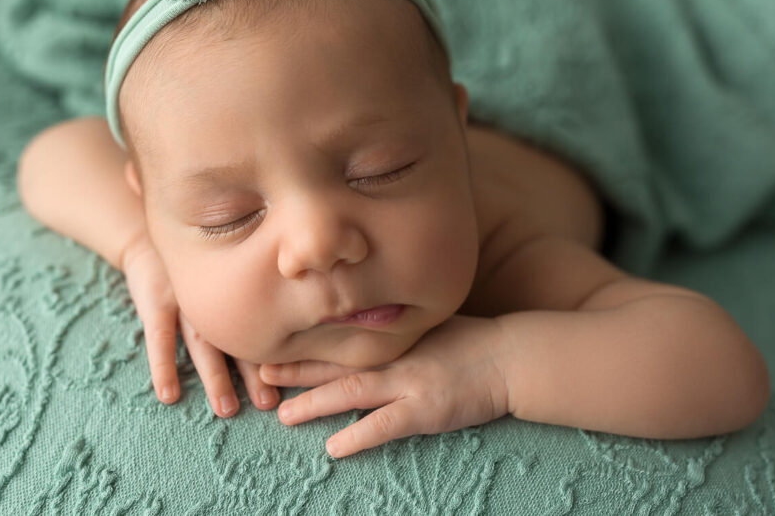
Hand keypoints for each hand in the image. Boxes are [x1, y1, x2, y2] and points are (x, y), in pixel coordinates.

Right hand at [120, 231, 279, 414]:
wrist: (150, 236)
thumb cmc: (198, 261)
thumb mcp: (228, 267)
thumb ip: (252, 292)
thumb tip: (291, 320)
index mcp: (237, 291)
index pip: (262, 325)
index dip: (278, 352)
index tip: (294, 379)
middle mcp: (216, 297)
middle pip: (237, 340)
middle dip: (253, 373)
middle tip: (268, 403)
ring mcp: (185, 299)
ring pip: (203, 344)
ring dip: (215, 377)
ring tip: (227, 409)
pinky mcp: (156, 301)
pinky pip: (160, 338)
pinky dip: (163, 366)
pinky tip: (168, 394)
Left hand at [258, 314, 509, 457]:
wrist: (510, 356)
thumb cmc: (476, 340)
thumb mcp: (433, 325)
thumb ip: (403, 331)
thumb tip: (376, 327)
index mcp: (394, 336)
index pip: (342, 340)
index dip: (309, 344)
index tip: (279, 344)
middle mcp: (394, 357)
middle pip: (337, 363)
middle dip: (298, 369)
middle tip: (264, 373)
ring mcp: (408, 382)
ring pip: (350, 392)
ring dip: (314, 403)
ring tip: (282, 413)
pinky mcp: (424, 410)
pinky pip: (384, 425)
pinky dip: (358, 436)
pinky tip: (334, 448)